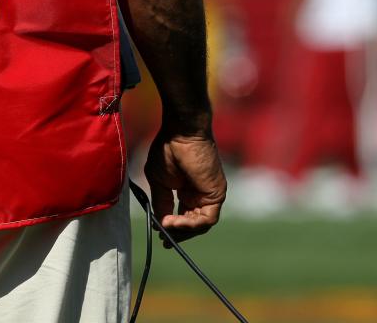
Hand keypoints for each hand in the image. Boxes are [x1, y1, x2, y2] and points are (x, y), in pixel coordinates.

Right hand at [144, 130, 226, 244]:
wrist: (180, 133)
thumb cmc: (168, 150)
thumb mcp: (159, 182)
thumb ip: (162, 203)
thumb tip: (160, 223)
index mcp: (187, 191)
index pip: (184, 216)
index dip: (172, 228)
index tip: (160, 234)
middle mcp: (200, 195)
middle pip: (193, 224)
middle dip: (178, 234)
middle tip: (164, 241)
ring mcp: (210, 195)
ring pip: (200, 225)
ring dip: (182, 230)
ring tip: (166, 227)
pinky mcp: (216, 194)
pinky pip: (207, 219)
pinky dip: (191, 225)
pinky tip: (174, 222)